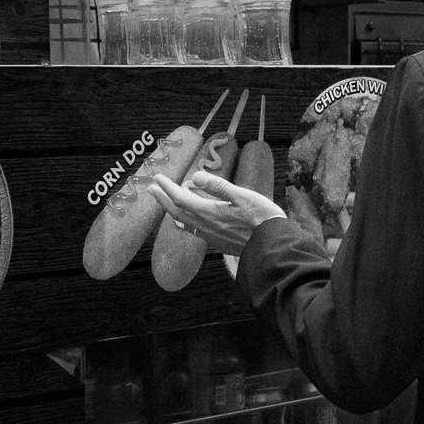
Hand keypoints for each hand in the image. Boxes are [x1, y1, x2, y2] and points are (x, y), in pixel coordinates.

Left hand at [150, 171, 284, 253]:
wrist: (271, 247)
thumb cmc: (262, 218)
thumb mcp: (242, 195)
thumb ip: (217, 186)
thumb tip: (194, 176)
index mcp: (209, 212)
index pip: (181, 198)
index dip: (167, 187)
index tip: (158, 177)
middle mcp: (205, 226)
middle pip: (177, 211)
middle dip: (163, 199)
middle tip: (152, 188)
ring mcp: (210, 236)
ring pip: (183, 222)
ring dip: (171, 210)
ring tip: (165, 203)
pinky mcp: (217, 243)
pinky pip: (193, 230)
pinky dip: (184, 221)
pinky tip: (186, 221)